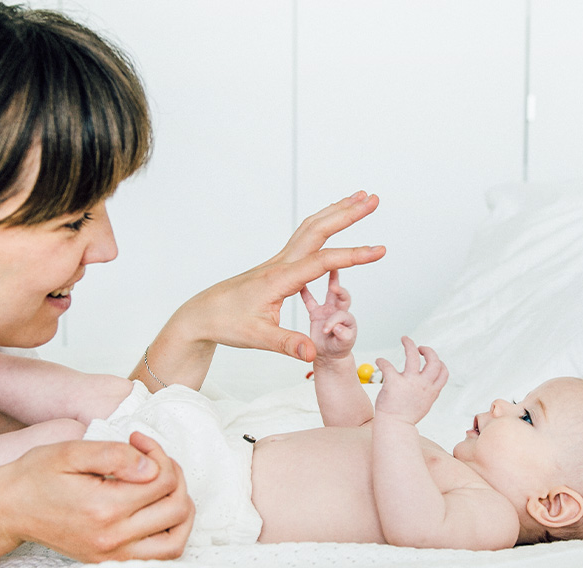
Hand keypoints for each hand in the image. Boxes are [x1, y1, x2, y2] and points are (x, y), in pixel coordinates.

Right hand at [0, 432, 193, 561]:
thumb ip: (113, 455)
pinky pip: (160, 556)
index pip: (161, 479)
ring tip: (165, 485)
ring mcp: (113, 556)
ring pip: (176, 540)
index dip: (158, 453)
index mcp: (103, 508)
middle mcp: (112, 539)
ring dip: (181, 508)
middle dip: (174, 475)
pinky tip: (159, 510)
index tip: (137, 440)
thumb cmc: (36, 476)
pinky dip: (171, 533)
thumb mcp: (69, 452)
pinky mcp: (111, 562)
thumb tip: (150, 467)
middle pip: (175, 508)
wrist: (7, 509)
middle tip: (153, 459)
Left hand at [172, 191, 383, 361]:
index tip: (379, 250)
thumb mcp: (257, 338)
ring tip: (360, 198)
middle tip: (374, 199)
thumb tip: (312, 354)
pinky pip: (304, 237)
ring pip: (311, 228)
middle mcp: (280, 263)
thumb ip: (288, 344)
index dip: (353, 255)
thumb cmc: (226, 323)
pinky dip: (323, 223)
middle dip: (348, 213)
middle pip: (318, 229)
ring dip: (336, 211)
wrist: (202, 314)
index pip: (323, 261)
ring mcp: (279, 261)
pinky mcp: (277, 265)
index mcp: (279, 279)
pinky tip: (333, 221)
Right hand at [300, 269, 356, 358]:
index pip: (342, 313)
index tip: (328, 328)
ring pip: (330, 292)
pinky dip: (305, 291)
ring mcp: (327, 310)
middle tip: (335, 286)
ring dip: (330, 279)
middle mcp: (338, 311)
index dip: (335, 320)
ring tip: (327, 266)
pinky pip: (310, 300)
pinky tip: (300, 281)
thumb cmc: (338, 348)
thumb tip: (338, 327)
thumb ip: (343, 336)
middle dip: (339, 289)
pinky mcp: (316, 313)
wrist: (329, 355)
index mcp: (346, 318)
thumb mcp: (343, 345)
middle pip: (342, 295)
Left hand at [374, 336, 448, 424]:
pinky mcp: (394, 382)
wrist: (395, 427)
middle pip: (433, 361)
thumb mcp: (423, 404)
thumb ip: (426, 392)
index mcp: (432, 391)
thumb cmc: (406, 416)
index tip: (431, 360)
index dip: (440, 363)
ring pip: (413, 356)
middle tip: (419, 347)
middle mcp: (423, 385)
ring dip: (410, 345)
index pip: (443, 372)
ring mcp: (410, 383)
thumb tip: (426, 383)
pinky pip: (388, 365)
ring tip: (405, 339)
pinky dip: (382, 361)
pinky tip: (379, 361)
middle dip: (428, 350)